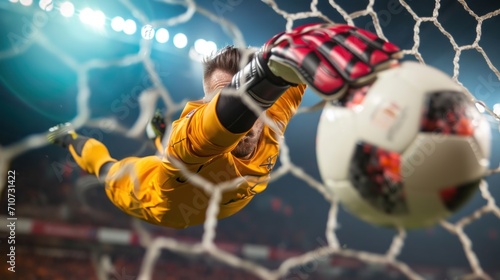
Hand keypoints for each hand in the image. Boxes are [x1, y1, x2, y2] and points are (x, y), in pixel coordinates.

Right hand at [262, 24, 401, 99]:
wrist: (271, 60)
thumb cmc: (306, 64)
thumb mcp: (325, 61)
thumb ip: (345, 66)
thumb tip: (373, 83)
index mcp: (331, 32)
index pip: (357, 36)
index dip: (376, 44)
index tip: (396, 55)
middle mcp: (319, 32)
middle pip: (344, 41)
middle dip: (365, 54)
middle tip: (382, 67)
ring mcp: (302, 40)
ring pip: (326, 51)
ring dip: (345, 65)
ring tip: (361, 78)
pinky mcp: (288, 52)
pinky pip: (306, 64)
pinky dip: (320, 77)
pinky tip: (334, 90)